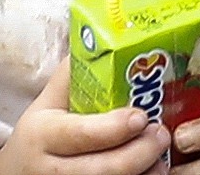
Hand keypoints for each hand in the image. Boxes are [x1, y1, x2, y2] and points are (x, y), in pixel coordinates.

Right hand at [0, 61, 170, 174]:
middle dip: (139, 153)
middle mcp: (54, 169)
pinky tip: (151, 173)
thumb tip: (99, 37)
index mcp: (44, 135)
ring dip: (145, 174)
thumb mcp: (44, 105)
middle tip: (161, 133)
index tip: (140, 116)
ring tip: (163, 157)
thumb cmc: (37, 137)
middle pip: (103, 170)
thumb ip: (70, 77)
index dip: (113, 129)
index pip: (80, 134)